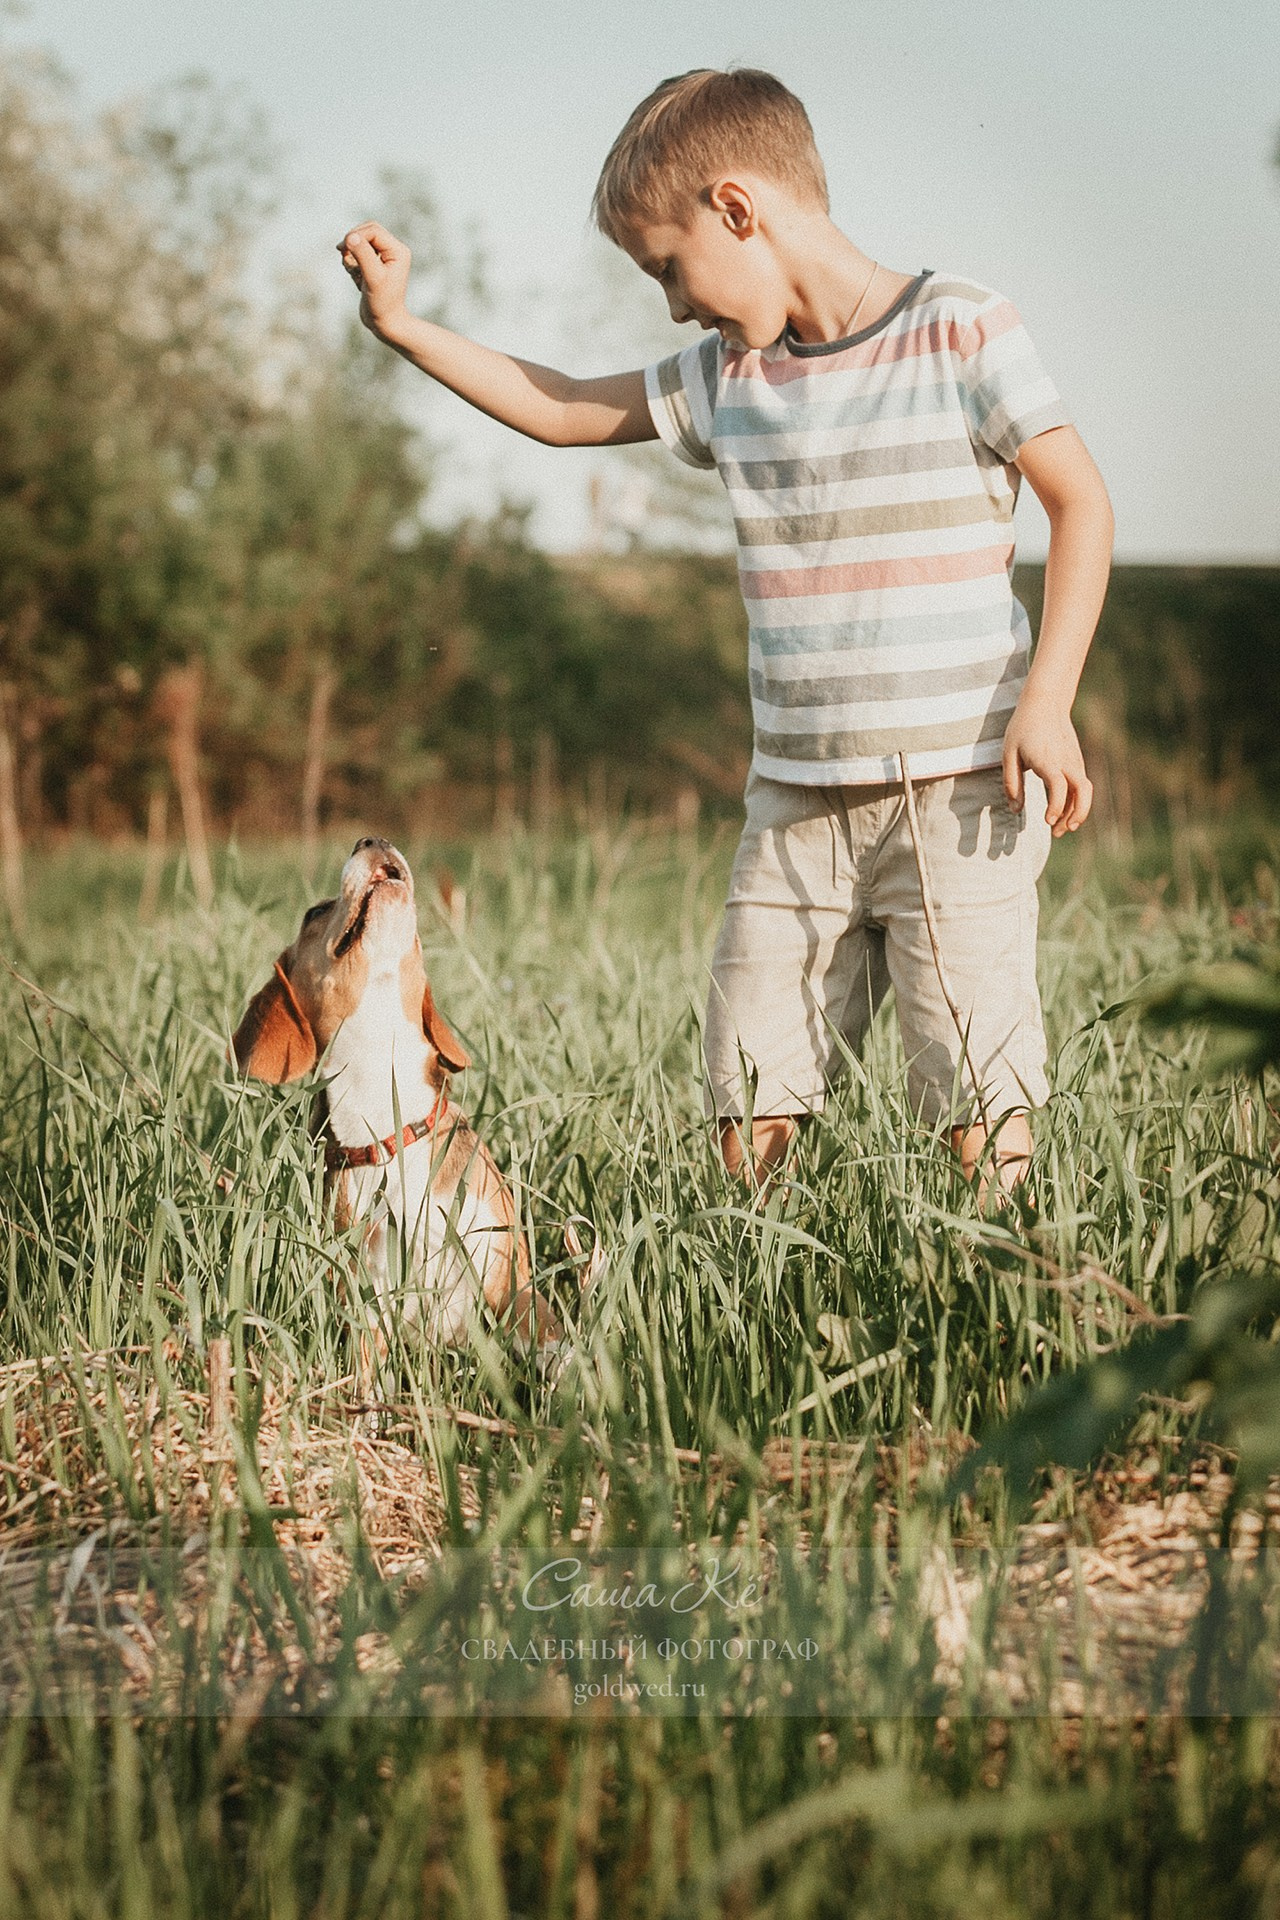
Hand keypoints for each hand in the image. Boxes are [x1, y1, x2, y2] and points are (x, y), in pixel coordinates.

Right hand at [337, 222, 410, 336]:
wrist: (385, 323)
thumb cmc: (382, 303)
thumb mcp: (372, 278)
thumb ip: (363, 254)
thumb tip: (350, 236)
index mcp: (397, 250)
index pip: (372, 230)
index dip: (356, 236)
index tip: (343, 250)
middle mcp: (393, 251)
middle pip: (366, 232)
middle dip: (352, 243)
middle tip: (343, 256)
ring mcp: (383, 258)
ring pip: (360, 242)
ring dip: (351, 254)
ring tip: (354, 273)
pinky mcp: (374, 265)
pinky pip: (357, 254)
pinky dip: (351, 262)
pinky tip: (355, 278)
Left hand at [1001, 689, 1092, 834]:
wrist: (1046, 702)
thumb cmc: (1023, 728)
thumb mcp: (1009, 754)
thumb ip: (1011, 783)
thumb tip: (1016, 810)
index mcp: (1048, 759)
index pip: (1060, 786)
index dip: (1056, 806)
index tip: (1048, 821)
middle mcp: (1067, 761)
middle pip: (1083, 791)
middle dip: (1076, 814)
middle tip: (1060, 831)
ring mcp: (1075, 761)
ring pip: (1085, 790)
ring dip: (1077, 812)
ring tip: (1061, 829)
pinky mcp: (1077, 761)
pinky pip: (1080, 785)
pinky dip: (1075, 801)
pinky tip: (1062, 812)